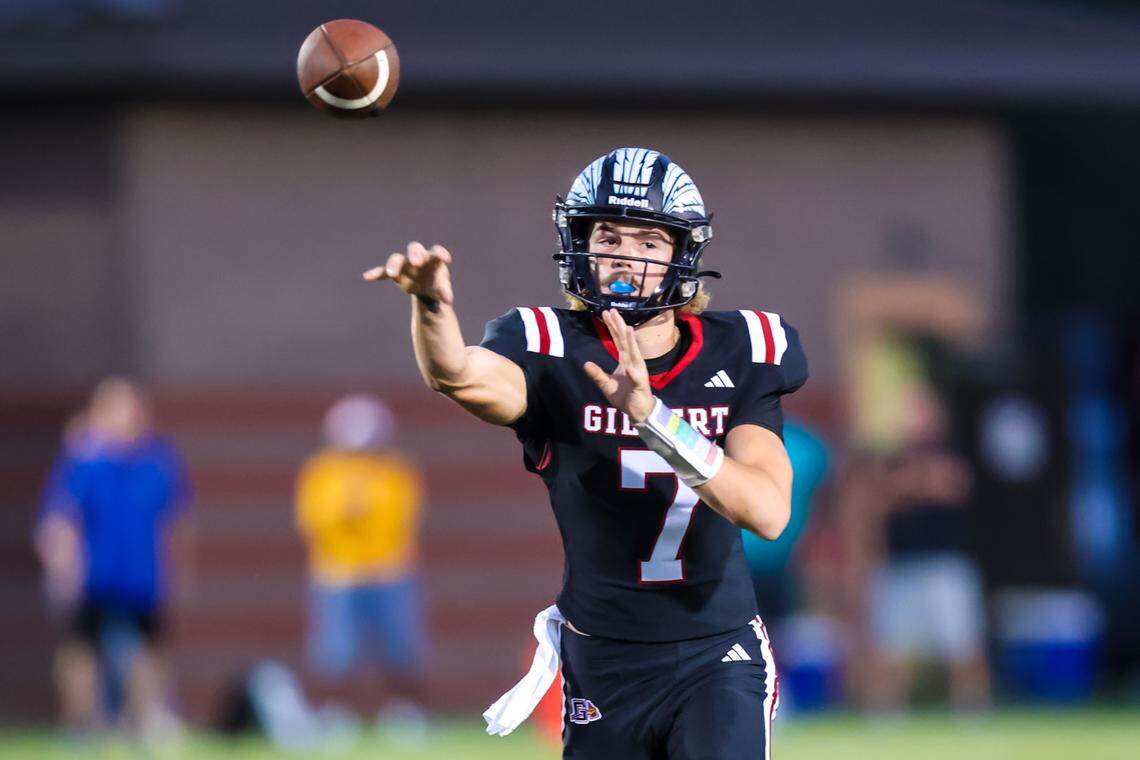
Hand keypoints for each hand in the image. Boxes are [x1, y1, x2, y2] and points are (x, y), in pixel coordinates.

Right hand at [363, 241, 453, 304]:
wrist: (426, 290)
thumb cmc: (436, 285)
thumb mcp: (442, 289)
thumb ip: (444, 292)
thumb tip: (448, 301)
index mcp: (433, 259)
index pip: (436, 252)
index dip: (440, 253)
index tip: (445, 258)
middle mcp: (418, 258)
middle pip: (415, 249)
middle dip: (415, 254)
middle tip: (416, 263)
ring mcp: (405, 265)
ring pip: (397, 258)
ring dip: (394, 265)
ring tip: (392, 274)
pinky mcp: (395, 273)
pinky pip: (384, 271)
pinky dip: (377, 273)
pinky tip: (368, 277)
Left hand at [583, 309, 655, 423]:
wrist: (638, 412)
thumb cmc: (624, 396)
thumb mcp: (606, 385)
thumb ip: (597, 374)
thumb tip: (586, 364)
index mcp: (626, 360)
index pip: (618, 340)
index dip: (613, 327)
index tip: (607, 313)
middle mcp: (634, 363)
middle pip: (625, 342)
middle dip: (619, 326)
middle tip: (612, 311)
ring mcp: (639, 373)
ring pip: (635, 355)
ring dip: (632, 343)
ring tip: (628, 329)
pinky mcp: (641, 386)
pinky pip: (637, 379)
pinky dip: (635, 374)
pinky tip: (631, 368)